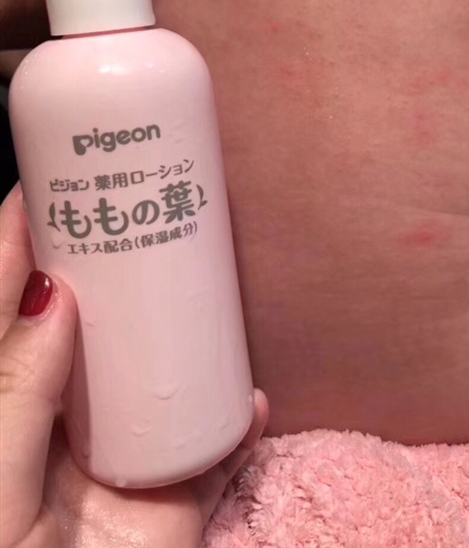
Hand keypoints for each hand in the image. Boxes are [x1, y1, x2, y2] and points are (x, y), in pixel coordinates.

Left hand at [0, 185, 267, 547]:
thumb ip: (13, 397)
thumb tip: (54, 294)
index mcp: (9, 395)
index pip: (15, 298)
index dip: (28, 233)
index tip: (58, 170)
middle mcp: (66, 410)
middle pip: (99, 315)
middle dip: (123, 257)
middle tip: (149, 198)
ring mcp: (125, 447)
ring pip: (163, 363)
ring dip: (189, 317)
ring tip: (208, 269)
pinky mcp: (176, 492)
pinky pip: (218, 444)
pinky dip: (238, 416)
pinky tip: (249, 390)